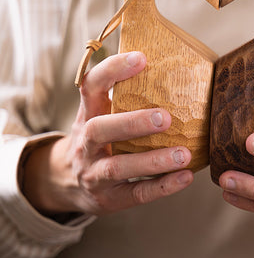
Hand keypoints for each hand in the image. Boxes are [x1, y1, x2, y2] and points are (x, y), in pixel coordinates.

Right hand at [23, 52, 192, 214]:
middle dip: (132, 123)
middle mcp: (85, 143)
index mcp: (87, 114)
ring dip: (153, 161)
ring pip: (118, 167)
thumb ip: (123, 98)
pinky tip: (185, 177)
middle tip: (165, 117)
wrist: (65, 182)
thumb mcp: (99, 115)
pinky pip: (136, 194)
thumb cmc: (96, 140)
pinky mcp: (108, 198)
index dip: (112, 70)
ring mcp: (93, 173)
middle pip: (100, 130)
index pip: (91, 86)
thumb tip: (171, 68)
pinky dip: (162, 187)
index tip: (141, 58)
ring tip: (184, 155)